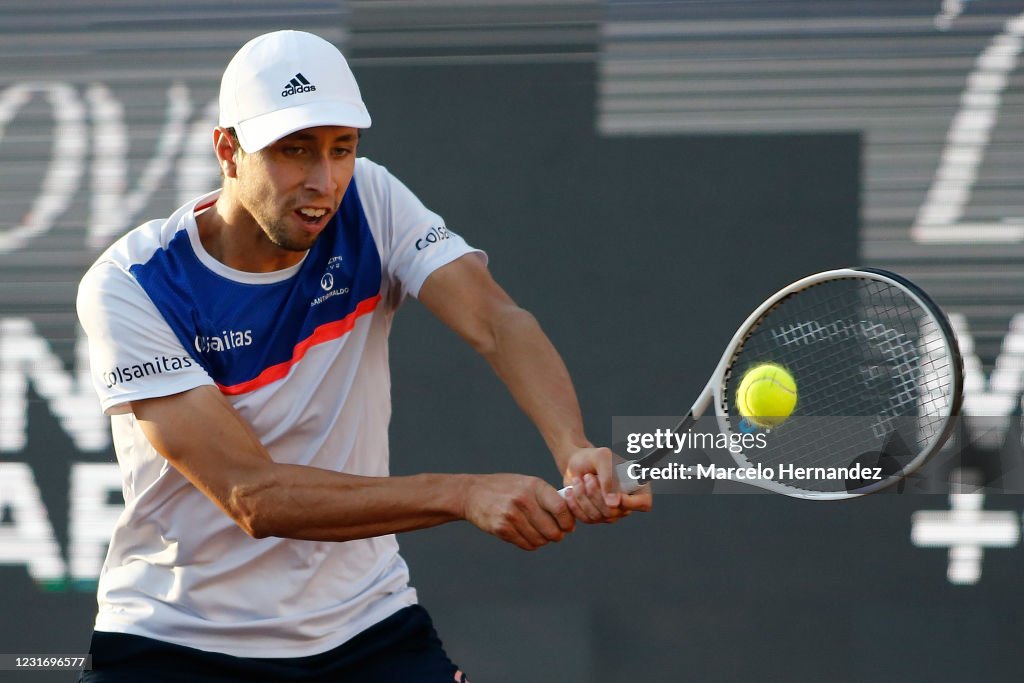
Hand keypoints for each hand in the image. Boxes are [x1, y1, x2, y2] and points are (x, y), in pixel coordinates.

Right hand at [461, 474, 575, 550]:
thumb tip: (571, 519)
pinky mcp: (501, 528)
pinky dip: (530, 544)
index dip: (568, 522)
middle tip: (554, 534)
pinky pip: (526, 544)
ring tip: (537, 532)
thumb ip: (548, 497)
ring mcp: (511, 514)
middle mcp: (523, 499)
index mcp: (534, 485)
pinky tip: (525, 535)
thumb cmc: (506, 488)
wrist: (473, 493)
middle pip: (553, 530)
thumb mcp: (527, 483)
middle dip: (556, 535)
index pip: (561, 508)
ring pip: (540, 540)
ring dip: (542, 540)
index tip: (568, 527)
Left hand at [562, 447, 652, 523]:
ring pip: (598, 516)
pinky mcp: (595, 517)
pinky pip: (586, 518)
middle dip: (596, 493)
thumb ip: (609, 478)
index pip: (644, 503)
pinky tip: (571, 491)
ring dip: (583, 496)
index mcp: (635, 486)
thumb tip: (613, 503)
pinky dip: (575, 504)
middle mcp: (625, 503)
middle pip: (614, 511)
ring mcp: (610, 512)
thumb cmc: (592, 458)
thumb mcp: (602, 458)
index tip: (614, 492)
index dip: (630, 502)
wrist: (574, 463)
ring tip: (579, 480)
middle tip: (588, 477)